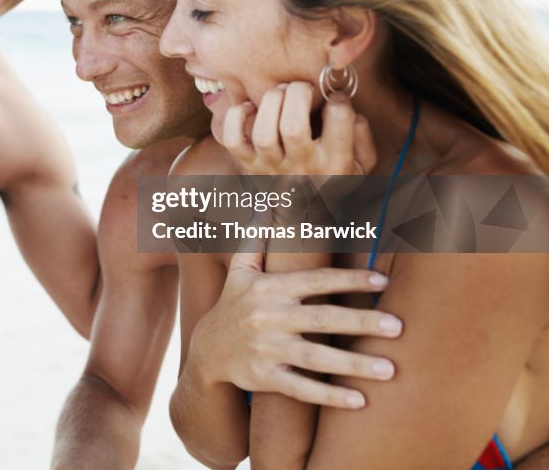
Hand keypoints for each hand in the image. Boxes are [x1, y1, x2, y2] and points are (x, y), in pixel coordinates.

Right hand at [188, 252, 401, 408]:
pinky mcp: (265, 379)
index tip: (382, 280)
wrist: (206, 351)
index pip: (314, 281)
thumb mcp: (239, 271)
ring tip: (390, 369)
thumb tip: (266, 203)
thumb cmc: (233, 305)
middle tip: (399, 326)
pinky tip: (360, 401)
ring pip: (316, 358)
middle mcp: (269, 318)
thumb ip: (255, 239)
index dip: (348, 279)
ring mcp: (267, 350)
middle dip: (361, 322)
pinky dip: (329, 396)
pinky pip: (301, 389)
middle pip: (322, 319)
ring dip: (354, 364)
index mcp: (269, 289)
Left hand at [219, 82, 376, 175]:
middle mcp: (302, 165)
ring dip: (270, 103)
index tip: (333, 97)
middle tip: (301, 87)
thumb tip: (346, 106)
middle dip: (297, 95)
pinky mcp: (248, 165)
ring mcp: (272, 167)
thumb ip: (362, 135)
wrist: (303, 215)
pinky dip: (236, 119)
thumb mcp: (362, 164)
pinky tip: (250, 108)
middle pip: (293, 126)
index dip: (337, 99)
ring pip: (264, 134)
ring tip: (280, 93)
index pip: (338, 120)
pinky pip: (234, 141)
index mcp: (335, 163)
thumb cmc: (333, 178)